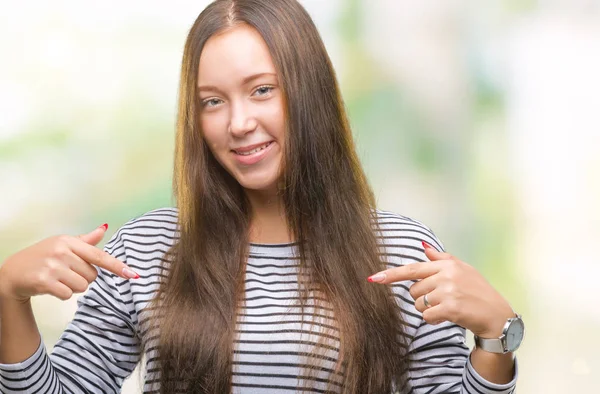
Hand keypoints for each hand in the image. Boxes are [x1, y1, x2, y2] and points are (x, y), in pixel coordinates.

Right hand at [0, 224, 138, 302]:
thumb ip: (85, 241)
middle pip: (92, 276)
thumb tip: (104, 228)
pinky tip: (51, 286)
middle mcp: (62, 252)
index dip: (117, 266)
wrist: (13, 272)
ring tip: (59, 279)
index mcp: (69, 242)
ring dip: (73, 287)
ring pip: (82, 286)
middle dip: (83, 278)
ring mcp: (52, 266)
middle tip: (66, 273)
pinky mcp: (44, 281)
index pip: (99, 255)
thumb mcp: (62, 244)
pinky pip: (68, 295)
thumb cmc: (42, 257)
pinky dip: (62, 294)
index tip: (132, 274)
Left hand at [368, 242, 513, 337]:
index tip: (373, 278)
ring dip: (428, 310)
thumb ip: (441, 259)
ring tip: (447, 308)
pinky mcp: (451, 308)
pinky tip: (448, 317)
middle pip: (413, 290)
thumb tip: (423, 246)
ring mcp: (449, 291)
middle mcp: (446, 275)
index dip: (391, 274)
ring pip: (418, 304)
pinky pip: (427, 316)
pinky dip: (434, 320)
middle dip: (423, 298)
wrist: (497, 316)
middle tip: (443, 300)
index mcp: (447, 264)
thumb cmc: (478, 291)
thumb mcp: (463, 269)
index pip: (413, 268)